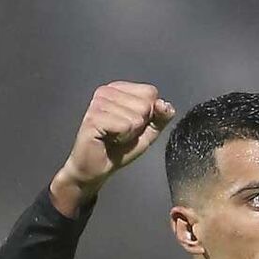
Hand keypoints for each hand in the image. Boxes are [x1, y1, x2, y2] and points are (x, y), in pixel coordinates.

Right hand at [50, 81, 175, 215]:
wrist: (96, 168)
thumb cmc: (118, 149)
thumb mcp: (147, 132)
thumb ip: (160, 117)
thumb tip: (164, 104)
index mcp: (118, 89)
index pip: (150, 92)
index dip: (149, 114)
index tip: (131, 125)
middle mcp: (106, 91)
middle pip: (146, 104)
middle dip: (139, 125)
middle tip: (121, 133)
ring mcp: (98, 103)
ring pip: (136, 117)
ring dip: (130, 134)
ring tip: (114, 137)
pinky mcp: (94, 118)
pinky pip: (125, 126)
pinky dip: (122, 138)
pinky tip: (109, 139)